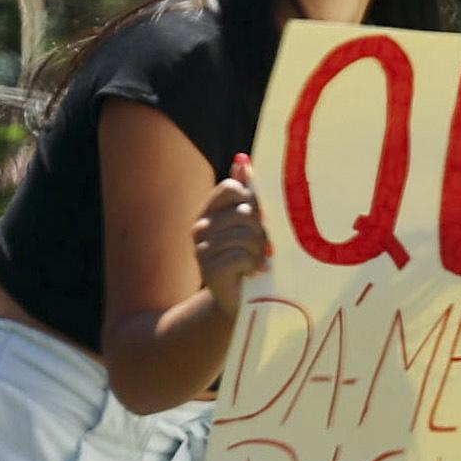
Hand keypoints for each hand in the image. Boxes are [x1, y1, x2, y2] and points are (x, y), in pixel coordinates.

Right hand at [191, 163, 272, 290]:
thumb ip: (245, 194)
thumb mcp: (248, 225)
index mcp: (208, 211)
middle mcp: (200, 226)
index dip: (252, 201)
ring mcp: (202, 248)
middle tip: (260, 248)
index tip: (257, 220)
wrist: (236, 301)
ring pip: (246, 235)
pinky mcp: (209, 270)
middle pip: (244, 212)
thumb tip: (243, 160)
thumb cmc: (247, 259)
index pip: (231, 188)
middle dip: (261, 232)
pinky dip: (254, 265)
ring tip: (256, 261)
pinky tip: (251, 272)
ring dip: (259, 251)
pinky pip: (242, 256)